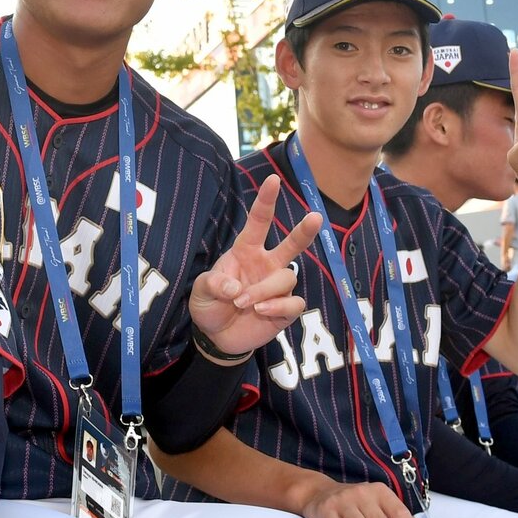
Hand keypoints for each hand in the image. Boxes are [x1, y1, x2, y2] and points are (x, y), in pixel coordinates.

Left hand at [188, 173, 320, 358]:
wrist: (217, 337)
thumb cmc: (210, 305)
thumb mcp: (201, 292)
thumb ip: (214, 284)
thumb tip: (234, 287)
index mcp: (246, 252)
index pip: (258, 223)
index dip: (266, 202)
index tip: (273, 180)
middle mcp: (266, 265)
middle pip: (291, 244)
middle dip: (304, 231)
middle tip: (316, 217)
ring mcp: (278, 286)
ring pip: (286, 277)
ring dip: (264, 289)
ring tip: (244, 302)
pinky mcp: (286, 308)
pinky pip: (293, 302)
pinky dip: (278, 305)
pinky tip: (261, 310)